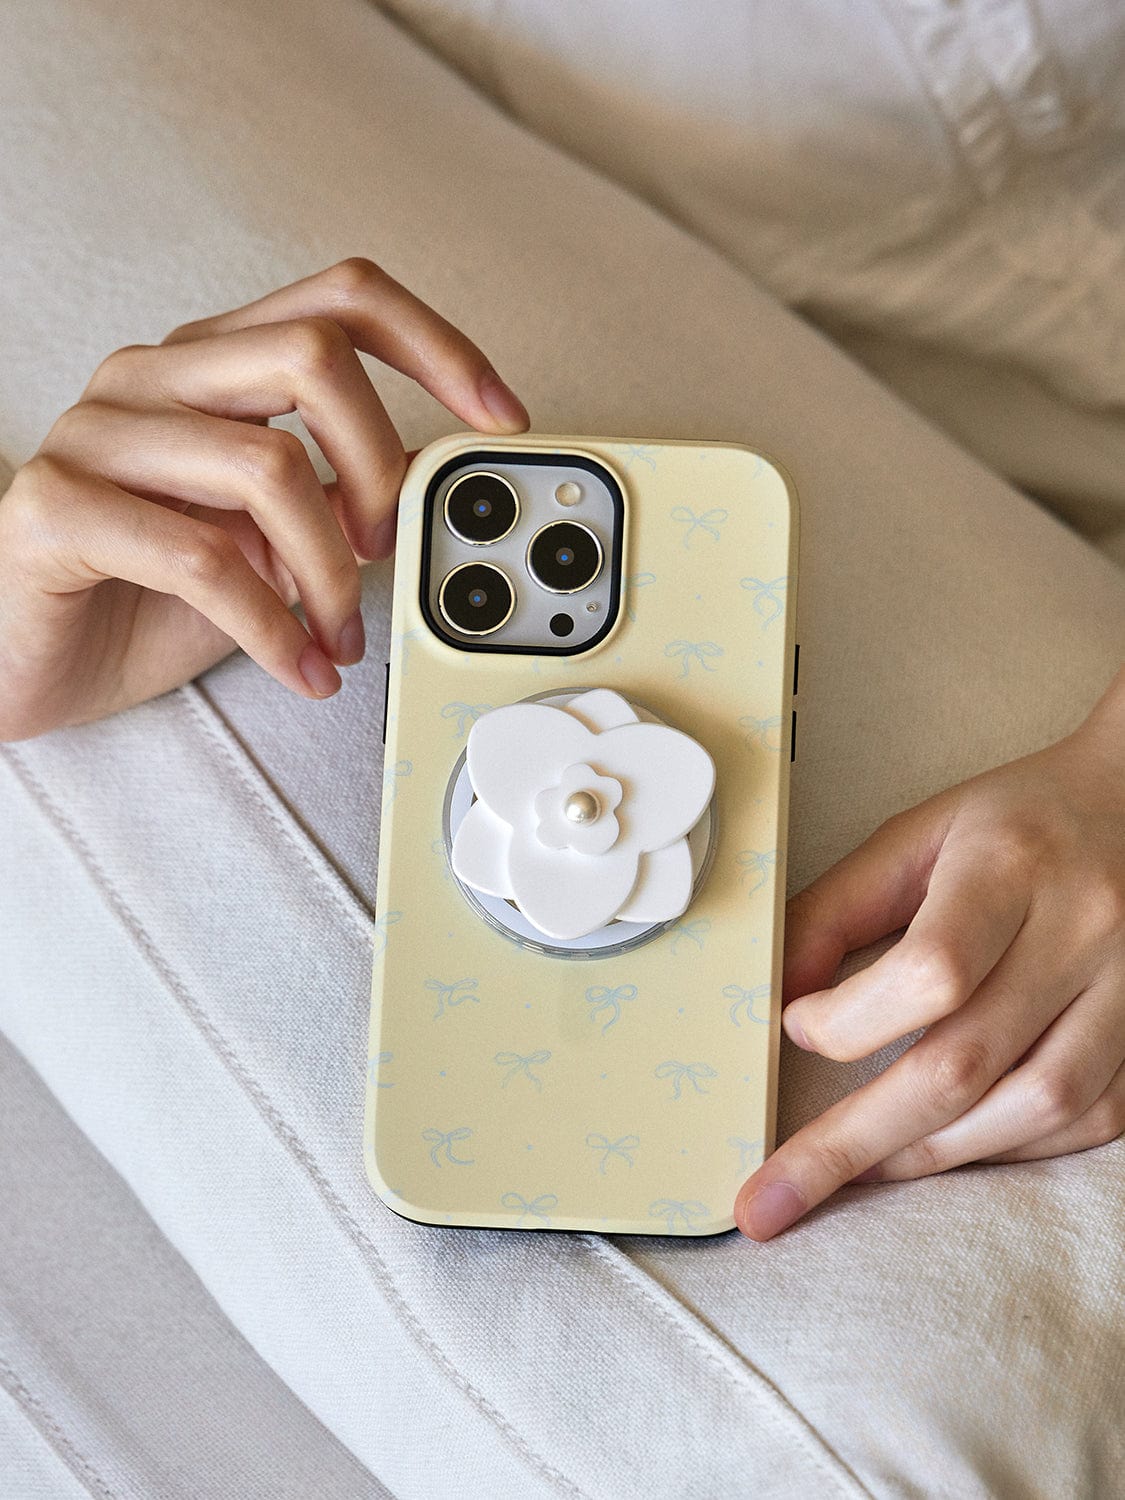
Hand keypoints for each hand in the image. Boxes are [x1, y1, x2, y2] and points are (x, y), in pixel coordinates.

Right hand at [0, 257, 529, 740]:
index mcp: (211, 364)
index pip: (341, 299)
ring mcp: (97, 433)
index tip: (500, 417)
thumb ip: (336, 503)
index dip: (438, 345)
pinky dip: (273, 628)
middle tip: (384, 551)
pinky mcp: (56, 508)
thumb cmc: (148, 595)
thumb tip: (429, 502)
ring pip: (268, 463)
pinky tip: (299, 668)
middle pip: (314, 355)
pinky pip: (199, 559)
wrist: (24, 657)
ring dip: (332, 574)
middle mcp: (153, 377)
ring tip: (337, 637)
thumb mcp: (269, 541)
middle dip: (383, 468)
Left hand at [735, 670, 1124, 1239]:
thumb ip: (838, 910)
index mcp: (1009, 865)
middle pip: (966, 1063)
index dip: (851, 1021)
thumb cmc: (1016, 822)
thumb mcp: (916, 835)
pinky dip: (1006, 1145)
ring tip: (855, 1172)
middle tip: (772, 1198)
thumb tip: (778, 997)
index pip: (932, 970)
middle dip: (855, 1141)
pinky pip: (1083, 1121)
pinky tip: (947, 1144)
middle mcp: (1080, 930)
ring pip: (1032, 1108)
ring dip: (929, 1154)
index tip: (796, 1029)